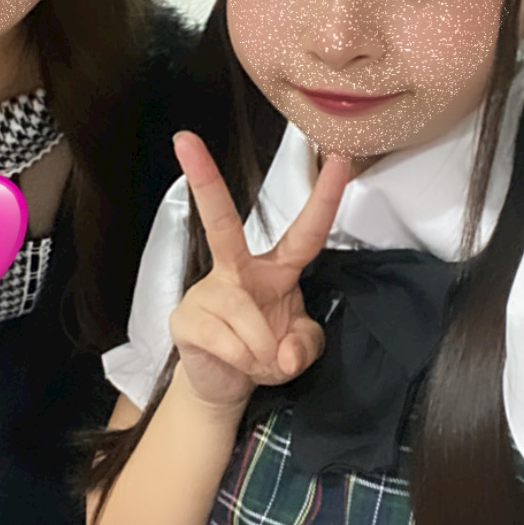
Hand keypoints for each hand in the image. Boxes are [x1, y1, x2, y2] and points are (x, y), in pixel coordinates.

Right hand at [169, 133, 349, 409]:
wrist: (225, 384)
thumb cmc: (266, 352)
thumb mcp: (301, 349)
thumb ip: (306, 345)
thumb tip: (285, 352)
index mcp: (275, 268)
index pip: (305, 230)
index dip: (325, 196)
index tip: (338, 155)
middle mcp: (237, 269)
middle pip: (222, 223)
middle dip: (204, 181)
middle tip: (185, 139)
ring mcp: (207, 291)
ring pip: (247, 318)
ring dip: (263, 352)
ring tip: (259, 361)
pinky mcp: (185, 318)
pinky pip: (227, 341)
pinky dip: (244, 361)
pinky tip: (238, 362)